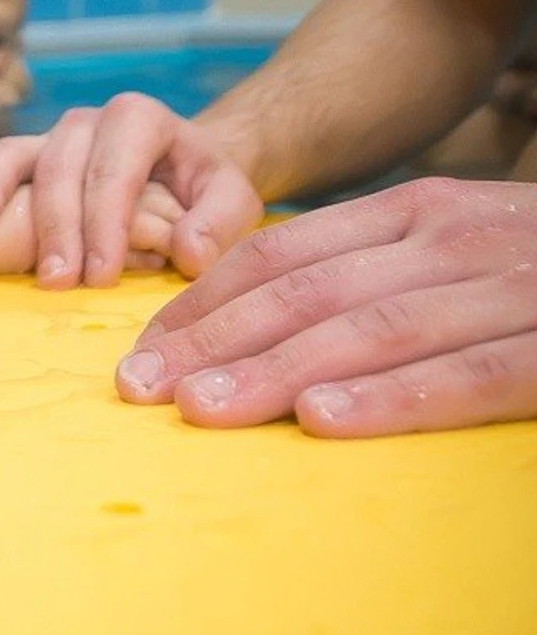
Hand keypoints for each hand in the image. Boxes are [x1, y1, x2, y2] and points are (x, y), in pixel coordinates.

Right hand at [0, 93, 263, 286]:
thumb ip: (219, 225)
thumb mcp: (233, 204)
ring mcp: (54, 135)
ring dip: (3, 200)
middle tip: (58, 282)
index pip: (118, 169)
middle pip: (65, 168)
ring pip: (22, 158)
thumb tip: (188, 254)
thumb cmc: (203, 192)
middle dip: (59, 227)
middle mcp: (92, 120)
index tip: (102, 277)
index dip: (108, 224)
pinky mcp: (29, 156)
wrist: (178, 172)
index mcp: (141, 119)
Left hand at [115, 177, 536, 435]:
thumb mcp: (451, 249)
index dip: (201, 306)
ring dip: (275, 372)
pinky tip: (326, 420)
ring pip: (372, 330)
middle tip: (136, 392)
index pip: (279, 256)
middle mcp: (453, 241)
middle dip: (211, 344)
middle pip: (305, 293)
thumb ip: (368, 272)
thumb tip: (255, 323)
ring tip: (201, 412)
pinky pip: (472, 374)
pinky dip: (395, 398)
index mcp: (417, 214)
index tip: (138, 354)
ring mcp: (513, 290)